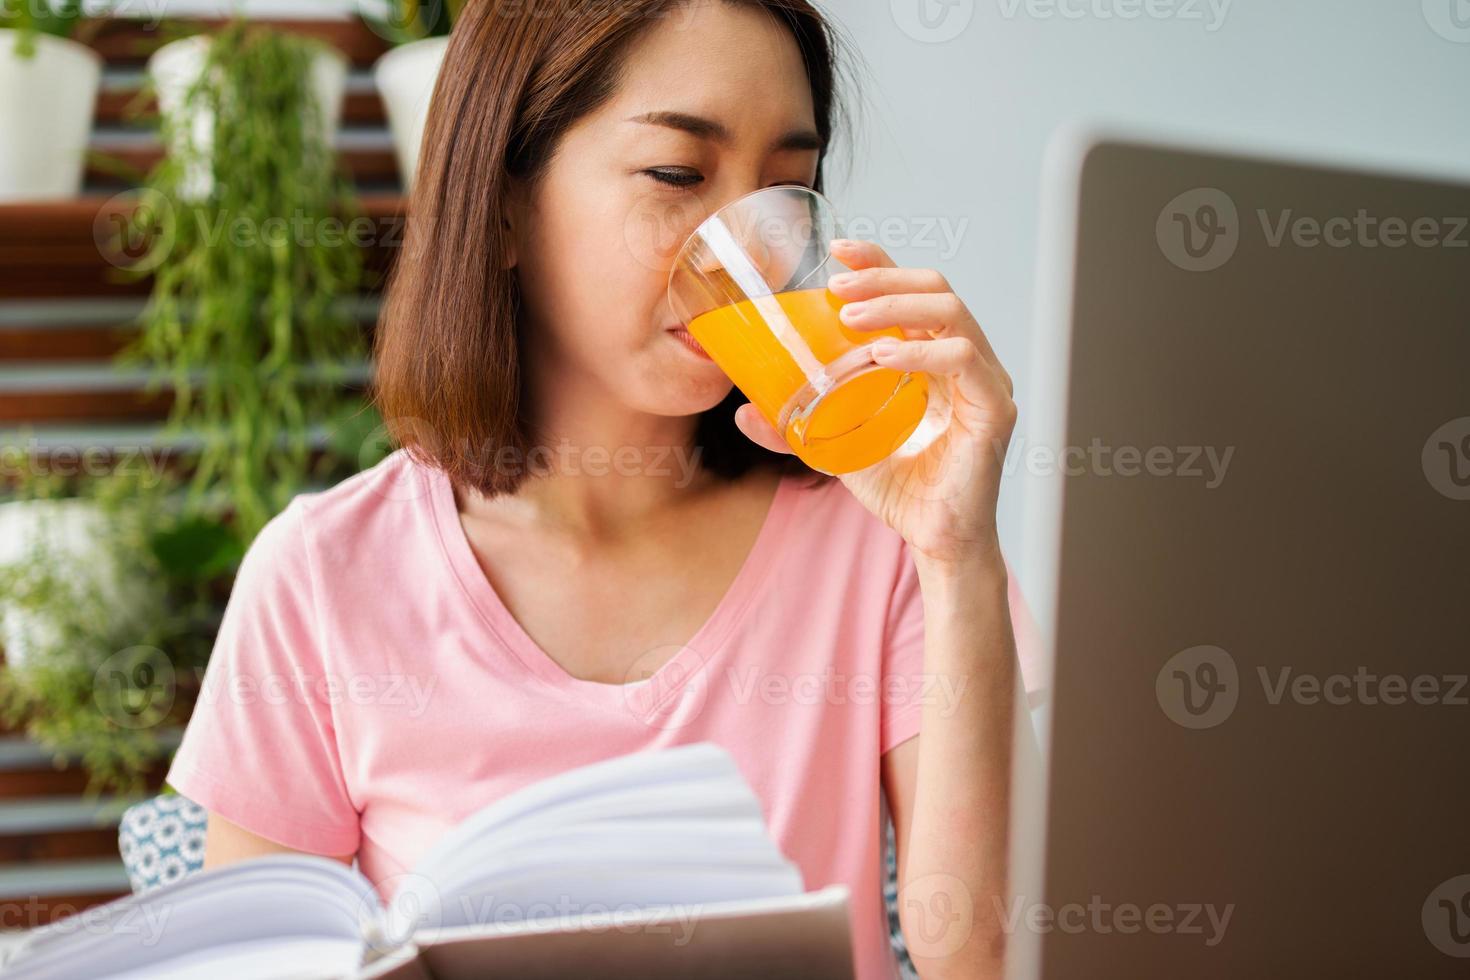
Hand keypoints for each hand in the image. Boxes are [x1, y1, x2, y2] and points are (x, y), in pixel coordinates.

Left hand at [733, 238, 1016, 567]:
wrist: (933, 538)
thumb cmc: (899, 487)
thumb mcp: (838, 447)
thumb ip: (797, 428)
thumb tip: (744, 413)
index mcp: (934, 354)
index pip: (912, 289)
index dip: (879, 260)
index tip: (836, 250)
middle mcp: (966, 359)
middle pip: (935, 288)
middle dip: (883, 277)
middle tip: (836, 288)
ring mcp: (985, 380)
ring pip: (952, 312)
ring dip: (896, 306)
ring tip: (851, 317)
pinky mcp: (994, 408)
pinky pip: (963, 359)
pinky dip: (920, 350)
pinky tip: (882, 357)